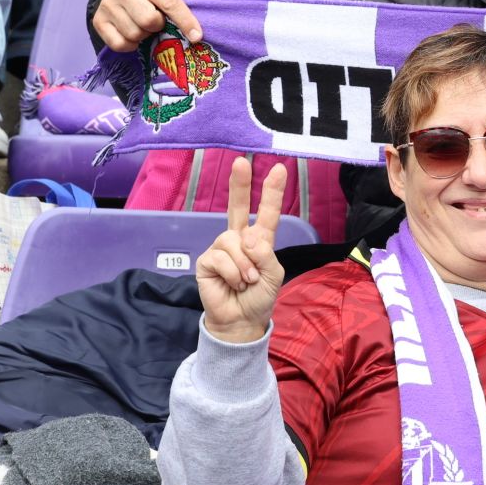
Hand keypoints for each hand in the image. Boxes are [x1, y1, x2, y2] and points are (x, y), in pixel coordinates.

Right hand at [91, 0, 204, 52]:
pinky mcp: (98, 21)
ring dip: (144, 35)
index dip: (185, 21)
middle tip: (156, 20)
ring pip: (134, 35)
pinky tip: (131, 33)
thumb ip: (175, 6)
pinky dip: (130, 44)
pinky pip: (119, 44)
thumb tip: (194, 34)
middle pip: (149, 21)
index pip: (169, 2)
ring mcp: (107, 5)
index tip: (197, 36)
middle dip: (158, 25)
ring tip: (142, 23)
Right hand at [196, 156, 288, 342]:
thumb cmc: (259, 296)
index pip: (266, 212)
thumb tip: (247, 237)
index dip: (271, 191)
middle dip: (239, 184)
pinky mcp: (206, 260)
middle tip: (240, 163)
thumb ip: (265, 253)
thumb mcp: (273, 274)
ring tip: (247, 281)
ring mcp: (220, 247)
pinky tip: (233, 284)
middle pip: (236, 206)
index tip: (279, 168)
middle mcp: (238, 238)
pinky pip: (221, 257)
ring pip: (233, 240)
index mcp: (258, 239)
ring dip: (245, 265)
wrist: (241, 321)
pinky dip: (232, 273)